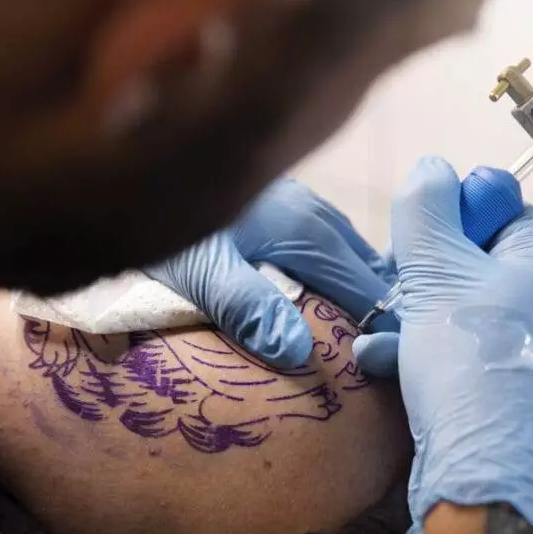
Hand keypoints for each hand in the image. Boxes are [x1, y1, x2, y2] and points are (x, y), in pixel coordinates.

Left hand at [148, 178, 397, 368]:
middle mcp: (312, 210)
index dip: (384, 326)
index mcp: (306, 231)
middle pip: (364, 267)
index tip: (398, 364)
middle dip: (378, 308)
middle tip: (389, 355)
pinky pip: (326, 240)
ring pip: (347, 251)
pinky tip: (324, 289)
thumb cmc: (160, 222)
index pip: (365, 287)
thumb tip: (300, 352)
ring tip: (365, 330)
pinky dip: (336, 269)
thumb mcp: (200, 273)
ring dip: (357, 287)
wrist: (134, 169)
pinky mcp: (279, 200)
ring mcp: (297, 200)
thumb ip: (248, 308)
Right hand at [353, 157, 532, 533]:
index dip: (449, 220)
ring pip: (472, 314)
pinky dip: (436, 356)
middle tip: (392, 294)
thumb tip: (432, 168)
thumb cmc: (470, 369)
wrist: (491, 480)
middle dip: (425, 276)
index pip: (499, 208)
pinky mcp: (529, 396)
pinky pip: (477, 356)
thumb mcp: (434, 271)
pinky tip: (393, 368)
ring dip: (419, 318)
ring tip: (383, 340)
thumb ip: (427, 207)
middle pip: (480, 263)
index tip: (414, 247)